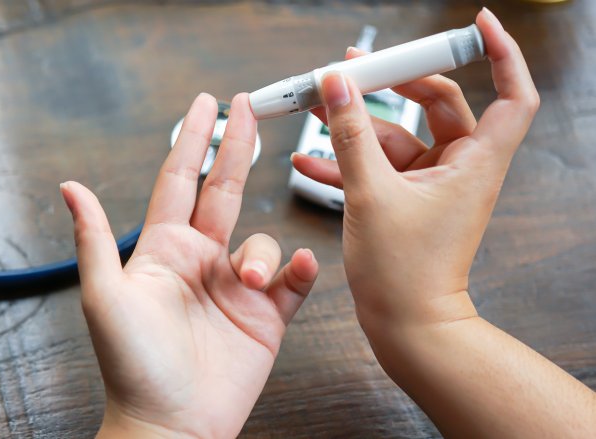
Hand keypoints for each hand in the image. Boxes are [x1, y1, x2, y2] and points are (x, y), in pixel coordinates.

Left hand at [61, 93, 317, 438]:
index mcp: (164, 250)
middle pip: (225, 191)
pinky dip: (297, 270)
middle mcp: (201, 262)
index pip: (180, 181)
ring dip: (261, 255)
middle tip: (250, 109)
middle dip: (238, 148)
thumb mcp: (104, 296)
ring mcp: (235, 288)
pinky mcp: (265, 316)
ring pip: (261, 243)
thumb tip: (69, 187)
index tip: (205, 106)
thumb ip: (95, 238)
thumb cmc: (131, 366)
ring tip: (248, 284)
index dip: (192, 141)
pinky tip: (293, 270)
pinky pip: (291, 280)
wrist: (171, 425)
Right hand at [293, 9, 538, 336]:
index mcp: (474, 162)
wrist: (405, 325)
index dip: (500, 53)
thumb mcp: (371, 193)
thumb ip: (350, 134)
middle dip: (393, 82)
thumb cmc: (406, 274)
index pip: (511, 93)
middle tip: (353, 67)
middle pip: (437, 103)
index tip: (476, 24)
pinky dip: (346, 158)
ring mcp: (429, 183)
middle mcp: (458, 167)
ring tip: (313, 107)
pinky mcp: (404, 199)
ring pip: (396, 135)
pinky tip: (309, 157)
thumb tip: (336, 85)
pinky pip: (377, 165)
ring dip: (355, 123)